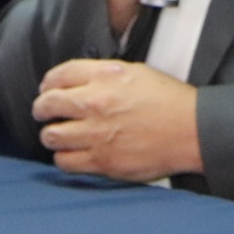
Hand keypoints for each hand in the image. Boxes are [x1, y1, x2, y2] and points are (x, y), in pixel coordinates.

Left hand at [33, 58, 202, 181]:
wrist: (191, 130)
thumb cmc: (169, 100)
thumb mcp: (136, 71)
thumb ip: (103, 74)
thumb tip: (79, 81)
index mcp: (106, 76)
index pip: (59, 75)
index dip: (48, 82)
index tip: (47, 88)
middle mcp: (96, 103)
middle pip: (47, 104)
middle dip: (41, 108)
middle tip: (43, 112)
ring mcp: (97, 135)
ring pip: (51, 136)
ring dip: (52, 134)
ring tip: (58, 134)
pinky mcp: (102, 161)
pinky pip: (66, 162)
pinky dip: (64, 157)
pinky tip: (72, 152)